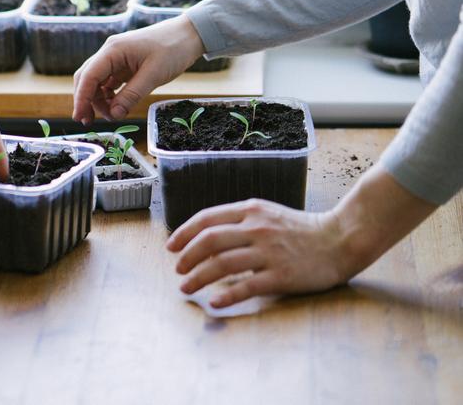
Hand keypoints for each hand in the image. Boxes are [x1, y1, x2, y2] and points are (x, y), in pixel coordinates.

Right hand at [72, 15, 204, 123]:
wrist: (190, 34)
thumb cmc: (173, 49)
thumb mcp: (154, 75)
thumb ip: (131, 95)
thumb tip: (114, 115)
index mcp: (113, 50)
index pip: (88, 77)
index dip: (81, 99)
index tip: (79, 118)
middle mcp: (110, 52)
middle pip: (87, 78)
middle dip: (86, 100)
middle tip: (89, 122)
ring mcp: (117, 57)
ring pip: (97, 81)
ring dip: (99, 99)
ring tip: (111, 115)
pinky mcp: (125, 63)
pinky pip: (109, 81)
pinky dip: (109, 94)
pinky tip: (116, 105)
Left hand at [166, 199, 346, 307]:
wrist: (340, 240)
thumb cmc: (301, 230)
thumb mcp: (267, 215)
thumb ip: (240, 222)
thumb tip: (207, 238)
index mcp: (250, 210)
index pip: (206, 218)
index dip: (184, 233)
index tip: (171, 247)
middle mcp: (256, 228)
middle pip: (209, 240)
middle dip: (186, 256)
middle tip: (177, 270)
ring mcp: (269, 252)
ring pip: (221, 263)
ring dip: (198, 276)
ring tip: (186, 287)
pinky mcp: (281, 274)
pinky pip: (247, 285)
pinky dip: (226, 294)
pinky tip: (214, 302)